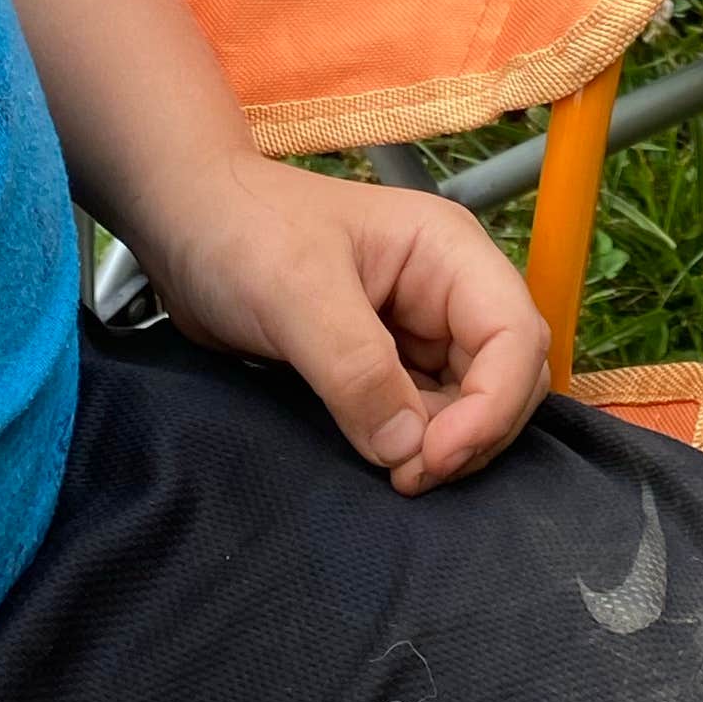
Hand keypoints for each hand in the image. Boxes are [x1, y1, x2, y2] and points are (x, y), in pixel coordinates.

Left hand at [139, 156, 548, 491]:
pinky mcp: (388, 365)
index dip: (492, 405)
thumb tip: (409, 447)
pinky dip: (416, 447)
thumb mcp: (296, 292)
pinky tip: (381, 461)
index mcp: (447, 251)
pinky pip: (427, 416)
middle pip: (508, 376)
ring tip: (391, 472)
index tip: (433, 457)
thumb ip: (355, 367)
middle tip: (409, 476)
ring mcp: (420, 331)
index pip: (515, 335)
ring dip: (445, 447)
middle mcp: (448, 291)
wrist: (187, 225)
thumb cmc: (243, 231)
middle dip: (474, 434)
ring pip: (472, 404)